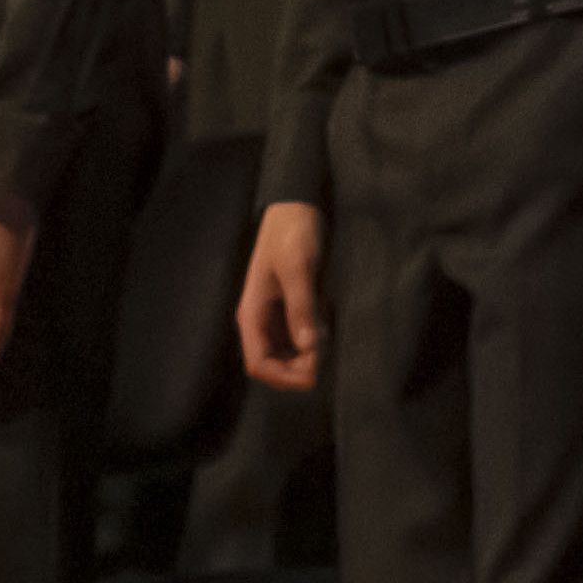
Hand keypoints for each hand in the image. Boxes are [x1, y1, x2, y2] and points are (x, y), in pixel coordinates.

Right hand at [235, 205, 329, 390]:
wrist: (296, 205)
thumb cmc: (293, 233)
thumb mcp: (299, 268)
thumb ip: (302, 306)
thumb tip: (309, 346)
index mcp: (252, 314)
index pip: (258, 364)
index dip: (284, 377)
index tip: (314, 374)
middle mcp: (259, 319)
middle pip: (272, 364)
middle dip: (298, 369)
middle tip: (329, 359)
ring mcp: (274, 314)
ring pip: (286, 353)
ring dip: (307, 357)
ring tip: (331, 343)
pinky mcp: (289, 306)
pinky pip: (298, 336)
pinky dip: (313, 340)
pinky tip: (330, 329)